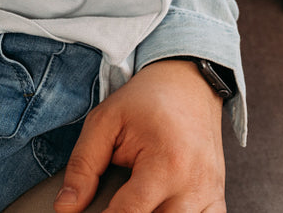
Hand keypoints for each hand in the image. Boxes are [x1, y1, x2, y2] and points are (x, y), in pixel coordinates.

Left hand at [55, 59, 225, 212]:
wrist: (186, 83)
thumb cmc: (144, 101)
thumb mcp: (104, 122)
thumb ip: (83, 166)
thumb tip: (66, 207)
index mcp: (165, 164)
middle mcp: (193, 184)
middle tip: (109, 206)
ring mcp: (210, 193)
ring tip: (134, 205)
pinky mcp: (217, 196)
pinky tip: (160, 210)